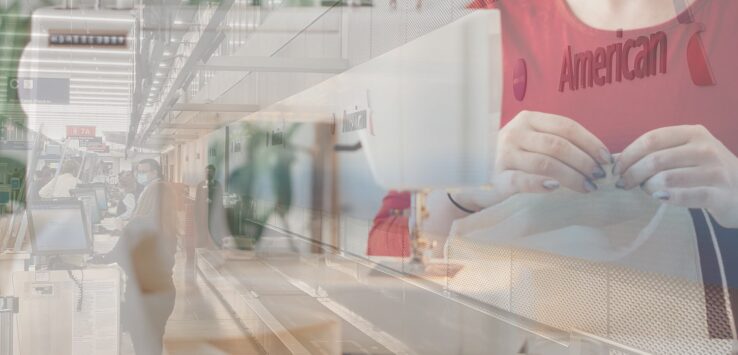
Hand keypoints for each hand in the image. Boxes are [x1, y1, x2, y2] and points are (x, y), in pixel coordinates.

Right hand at [450, 111, 612, 209]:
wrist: (483, 179)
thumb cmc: (520, 161)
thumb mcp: (536, 143)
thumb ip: (561, 143)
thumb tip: (601, 158)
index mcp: (528, 119)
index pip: (566, 126)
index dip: (590, 142)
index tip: (606, 159)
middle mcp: (514, 133)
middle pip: (557, 145)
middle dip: (583, 161)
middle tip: (599, 177)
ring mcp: (504, 154)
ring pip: (545, 163)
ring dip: (571, 176)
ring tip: (587, 187)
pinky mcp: (498, 177)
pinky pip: (522, 180)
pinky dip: (541, 184)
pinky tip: (556, 188)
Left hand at [615, 125, 737, 227]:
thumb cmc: (706, 171)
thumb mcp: (686, 153)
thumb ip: (657, 153)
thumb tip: (616, 160)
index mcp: (693, 133)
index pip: (652, 139)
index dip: (628, 154)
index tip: (616, 169)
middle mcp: (705, 148)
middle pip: (655, 159)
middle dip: (632, 174)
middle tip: (624, 184)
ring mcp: (714, 171)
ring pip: (666, 178)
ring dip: (647, 187)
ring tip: (645, 190)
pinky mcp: (720, 194)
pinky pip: (684, 196)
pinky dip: (666, 197)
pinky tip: (659, 198)